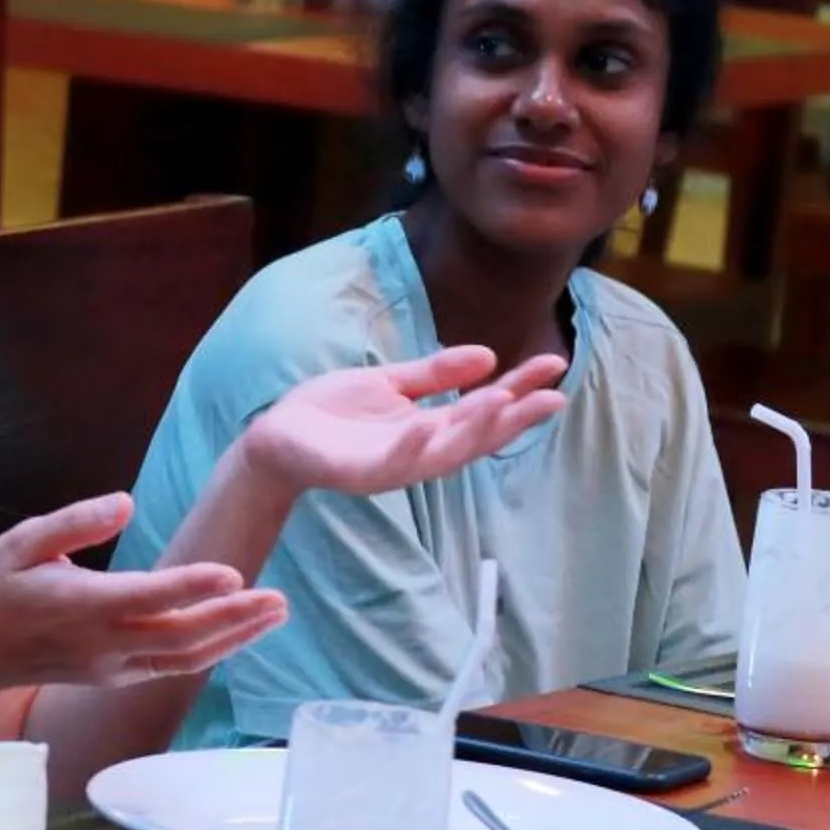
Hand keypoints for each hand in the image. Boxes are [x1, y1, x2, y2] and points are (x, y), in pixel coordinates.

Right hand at [0, 495, 286, 706]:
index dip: (195, 585)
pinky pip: (169, 668)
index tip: (234, 572)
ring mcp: (110, 666)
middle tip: (281, 599)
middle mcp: (103, 642)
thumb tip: (126, 502)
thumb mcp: (18, 543)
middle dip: (236, 618)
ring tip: (274, 615)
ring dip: (234, 639)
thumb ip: (73, 523)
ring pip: (184, 659)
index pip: (150, 597)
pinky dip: (207, 652)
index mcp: (81, 605)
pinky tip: (232, 634)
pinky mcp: (111, 677)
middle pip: (183, 636)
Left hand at [240, 345, 565, 498]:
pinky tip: (428, 425)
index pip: (484, 407)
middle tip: (553, 396)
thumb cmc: (331, 412)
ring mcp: (392, 465)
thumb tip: (489, 356)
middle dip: (515, 418)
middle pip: (477, 436)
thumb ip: (434, 374)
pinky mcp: (359, 473)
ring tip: (504, 401)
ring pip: (444, 453)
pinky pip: (391, 464)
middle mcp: (419, 450)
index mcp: (428, 427)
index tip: (554, 365)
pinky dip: (411, 447)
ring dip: (474, 429)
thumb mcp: (388, 384)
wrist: (275, 436)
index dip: (520, 389)